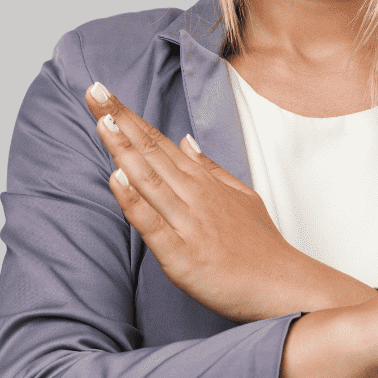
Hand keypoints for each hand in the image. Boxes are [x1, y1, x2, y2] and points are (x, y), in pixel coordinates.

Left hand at [85, 81, 377, 321]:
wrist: (284, 287)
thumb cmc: (260, 246)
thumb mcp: (240, 196)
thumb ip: (209, 168)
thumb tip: (185, 140)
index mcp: (202, 182)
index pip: (158, 141)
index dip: (129, 117)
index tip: (103, 92)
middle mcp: (193, 196)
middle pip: (150, 152)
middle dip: (119, 120)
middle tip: (94, 90)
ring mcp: (188, 223)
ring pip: (149, 180)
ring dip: (124, 149)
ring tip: (102, 120)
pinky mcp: (182, 255)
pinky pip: (153, 224)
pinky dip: (134, 201)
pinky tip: (116, 179)